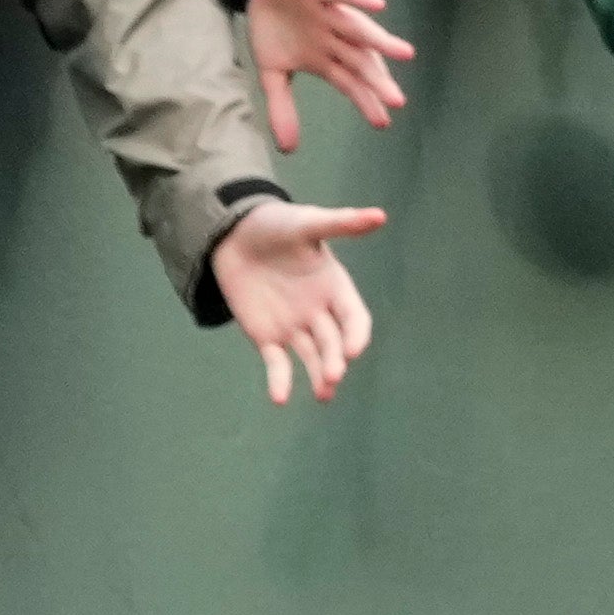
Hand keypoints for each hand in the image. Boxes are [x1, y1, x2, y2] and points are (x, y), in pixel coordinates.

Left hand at [209, 196, 386, 406]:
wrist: (234, 233)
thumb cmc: (277, 225)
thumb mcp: (308, 223)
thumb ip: (341, 224)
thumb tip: (380, 215)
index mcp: (336, 288)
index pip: (355, 319)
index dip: (356, 335)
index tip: (354, 350)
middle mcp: (319, 312)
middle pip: (334, 343)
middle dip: (336, 360)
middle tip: (334, 376)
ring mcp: (294, 327)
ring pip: (312, 358)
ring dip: (319, 377)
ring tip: (323, 394)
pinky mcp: (267, 337)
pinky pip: (277, 363)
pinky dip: (280, 381)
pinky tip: (280, 399)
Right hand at [245, 0, 412, 144]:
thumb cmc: (272, 26)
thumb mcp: (271, 71)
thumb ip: (281, 106)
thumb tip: (288, 149)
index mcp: (326, 58)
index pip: (351, 83)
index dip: (366, 101)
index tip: (382, 123)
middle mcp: (335, 38)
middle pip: (361, 61)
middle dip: (377, 81)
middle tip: (397, 101)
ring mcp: (331, 13)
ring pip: (360, 29)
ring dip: (381, 40)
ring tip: (405, 53)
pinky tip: (378, 5)